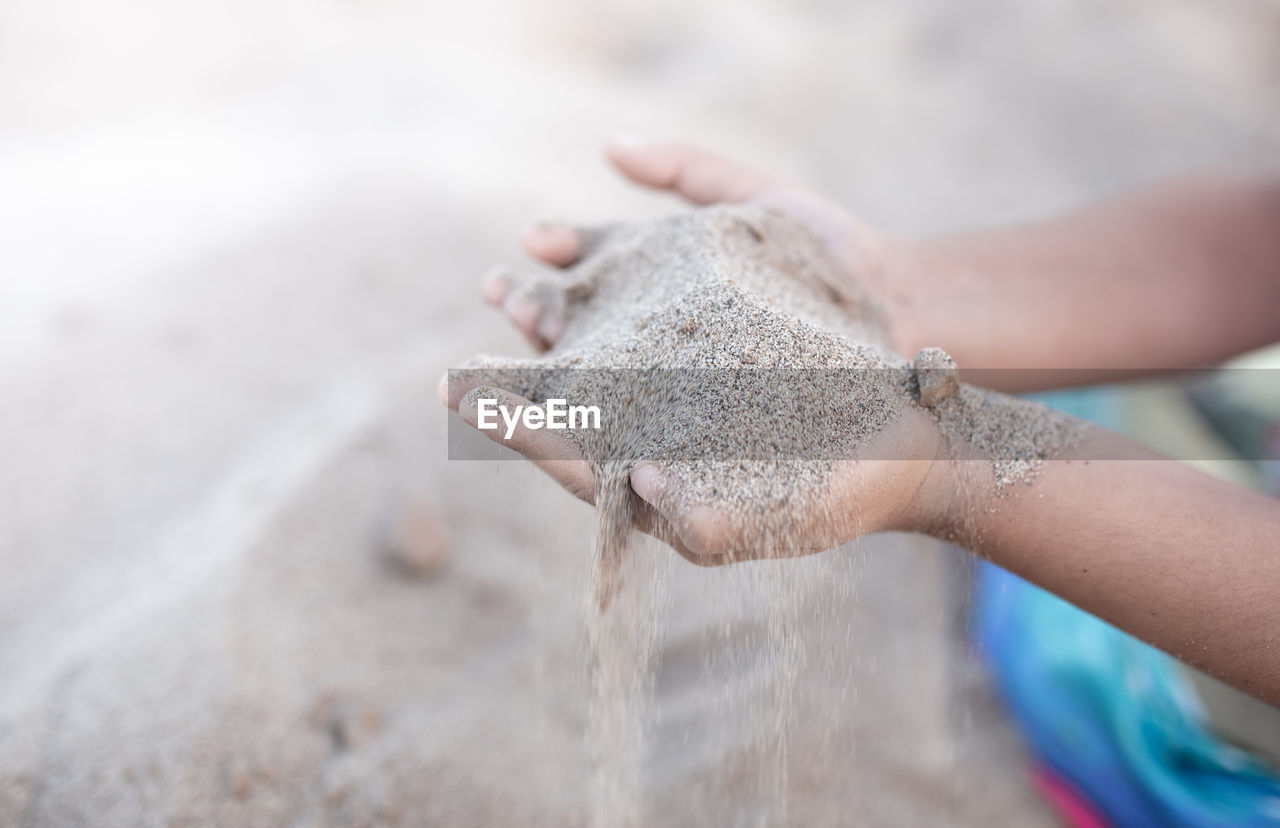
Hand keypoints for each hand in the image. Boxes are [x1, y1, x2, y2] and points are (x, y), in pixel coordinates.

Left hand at [446, 138, 950, 563]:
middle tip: (475, 320)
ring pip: (596, 357)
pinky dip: (608, 288)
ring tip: (507, 280)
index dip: (516, 427)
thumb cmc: (849, 490)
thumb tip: (643, 483)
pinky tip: (577, 253)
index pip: (573, 461)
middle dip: (516, 369)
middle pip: (569, 407)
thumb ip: (710, 520)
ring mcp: (675, 396)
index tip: (461, 393)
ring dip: (551, 320)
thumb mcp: (790, 516)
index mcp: (659, 490)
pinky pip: (642, 318)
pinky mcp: (703, 351)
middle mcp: (654, 441)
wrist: (909, 438)